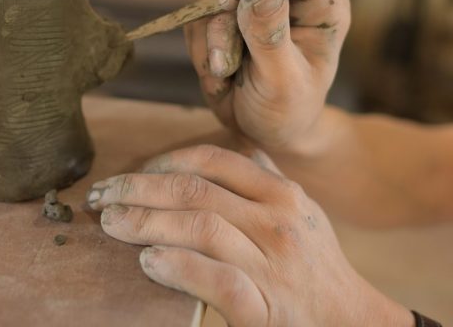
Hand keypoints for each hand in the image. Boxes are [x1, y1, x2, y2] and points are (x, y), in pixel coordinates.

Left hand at [86, 145, 412, 326]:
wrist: (349, 321)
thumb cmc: (316, 265)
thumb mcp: (301, 210)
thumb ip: (265, 178)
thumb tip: (233, 143)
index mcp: (281, 193)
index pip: (214, 160)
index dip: (165, 161)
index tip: (133, 171)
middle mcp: (276, 222)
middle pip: (195, 191)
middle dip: (140, 189)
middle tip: (102, 196)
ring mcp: (271, 265)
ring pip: (200, 228)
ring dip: (146, 223)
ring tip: (112, 224)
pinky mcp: (264, 308)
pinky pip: (216, 280)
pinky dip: (178, 267)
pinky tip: (148, 263)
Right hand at [185, 0, 350, 150]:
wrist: (264, 134)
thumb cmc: (288, 111)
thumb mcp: (285, 81)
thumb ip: (272, 36)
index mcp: (317, 1)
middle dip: (225, 25)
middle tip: (226, 66)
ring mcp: (249, 8)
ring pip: (210, 4)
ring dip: (212, 46)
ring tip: (227, 79)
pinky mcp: (221, 22)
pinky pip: (195, 24)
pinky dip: (201, 55)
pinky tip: (221, 79)